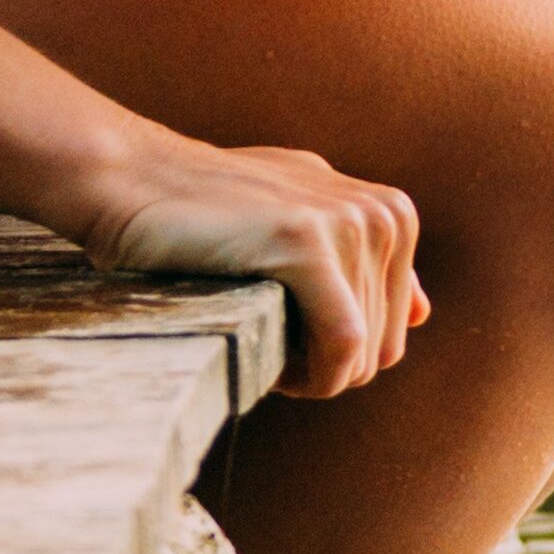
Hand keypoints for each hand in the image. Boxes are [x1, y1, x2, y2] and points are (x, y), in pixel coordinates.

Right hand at [86, 139, 427, 397]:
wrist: (129, 178)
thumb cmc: (206, 213)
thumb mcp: (301, 225)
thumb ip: (363, 265)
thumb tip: (423, 313)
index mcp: (392, 214)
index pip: (393, 330)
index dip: (337, 357)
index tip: (283, 344)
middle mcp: (384, 214)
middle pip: (383, 348)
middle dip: (323, 368)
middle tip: (263, 347)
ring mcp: (350, 223)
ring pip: (361, 354)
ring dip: (307, 373)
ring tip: (257, 340)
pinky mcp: (308, 242)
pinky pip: (343, 344)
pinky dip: (310, 375)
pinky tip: (272, 367)